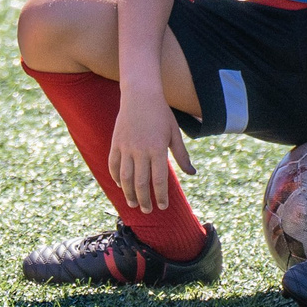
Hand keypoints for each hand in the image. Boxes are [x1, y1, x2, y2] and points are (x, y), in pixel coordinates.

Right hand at [106, 90, 195, 213]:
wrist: (140, 95)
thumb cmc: (161, 114)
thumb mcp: (174, 134)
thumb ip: (182, 156)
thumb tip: (192, 174)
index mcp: (157, 149)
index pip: (159, 180)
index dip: (160, 196)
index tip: (163, 206)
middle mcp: (140, 150)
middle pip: (141, 182)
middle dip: (144, 199)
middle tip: (147, 211)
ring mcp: (126, 146)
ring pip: (125, 177)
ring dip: (129, 193)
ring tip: (133, 203)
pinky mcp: (116, 142)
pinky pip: (113, 164)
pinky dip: (116, 176)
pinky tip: (120, 185)